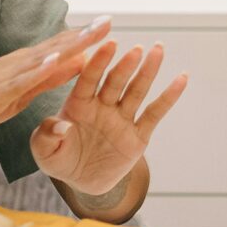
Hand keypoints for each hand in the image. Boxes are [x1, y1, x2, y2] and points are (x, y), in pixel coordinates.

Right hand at [0, 20, 111, 143]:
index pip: (60, 47)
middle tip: (109, 20)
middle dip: (83, 34)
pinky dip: (38, 70)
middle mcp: (18, 64)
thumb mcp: (21, 92)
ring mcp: (6, 76)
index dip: (85, 36)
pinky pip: (19, 81)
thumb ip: (49, 78)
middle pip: (55, 46)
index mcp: (26, 66)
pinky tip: (54, 61)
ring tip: (90, 35)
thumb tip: (80, 62)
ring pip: (42, 58)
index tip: (109, 24)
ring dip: (67, 46)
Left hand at [30, 40, 189, 199]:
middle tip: (137, 49)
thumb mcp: (44, 151)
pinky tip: (182, 78)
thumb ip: (46, 136)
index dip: (98, 63)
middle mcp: (102, 106)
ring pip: (137, 91)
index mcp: (78, 104)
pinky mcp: (138, 134)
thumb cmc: (60, 159)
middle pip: (115, 82)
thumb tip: (63, 124)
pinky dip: (169, 97)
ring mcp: (122, 118)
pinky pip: (155, 113)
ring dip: (148, 71)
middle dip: (125, 65)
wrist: (82, 181)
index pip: (88, 79)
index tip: (108, 45)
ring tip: (158, 50)